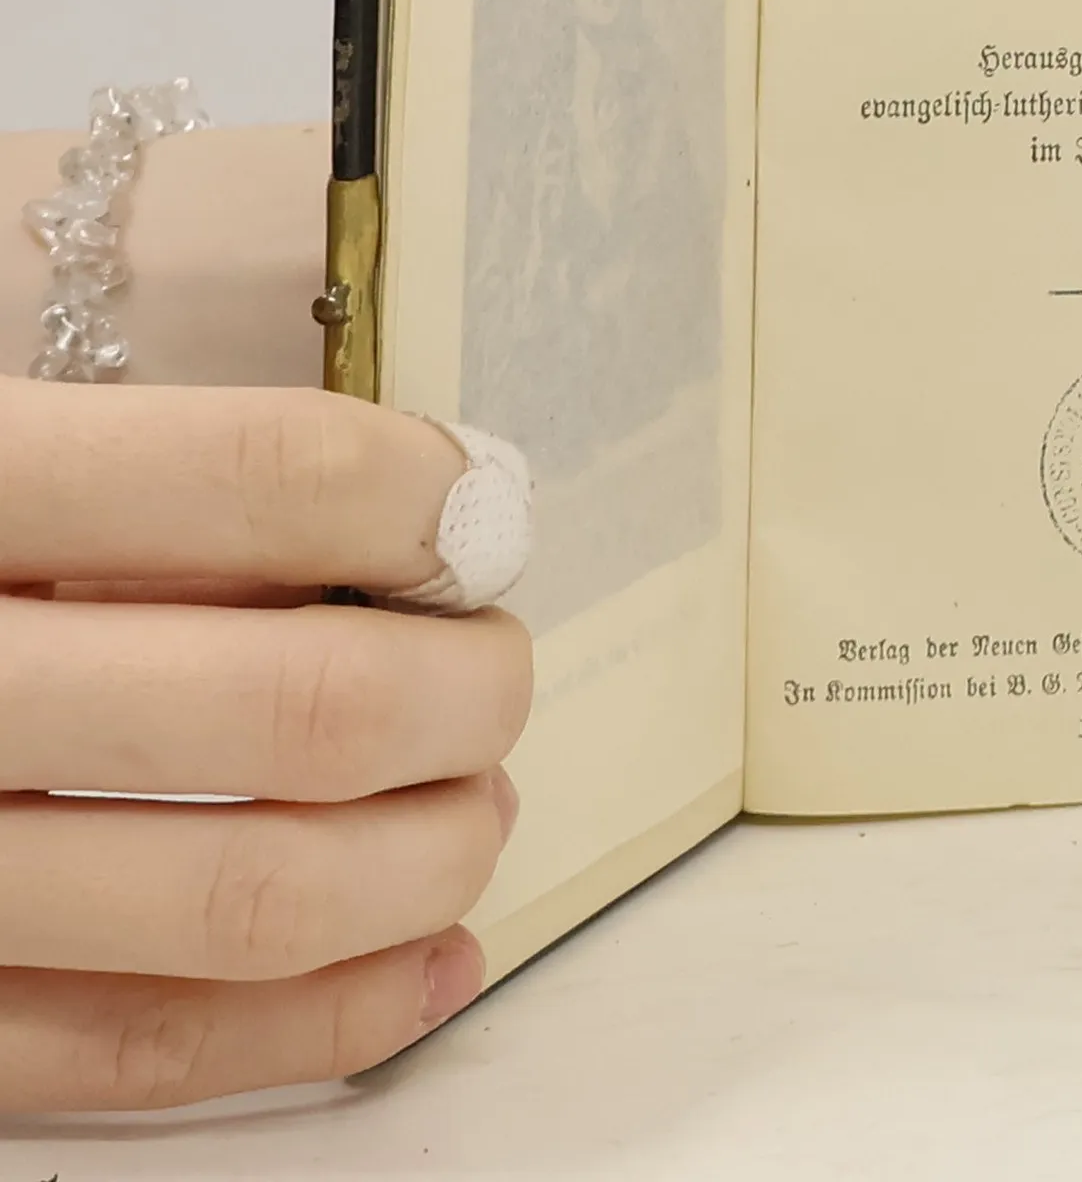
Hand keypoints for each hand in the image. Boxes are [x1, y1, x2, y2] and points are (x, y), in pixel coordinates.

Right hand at [0, 379, 533, 1111]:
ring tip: (479, 806)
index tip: (478, 514)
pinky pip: (142, 1052)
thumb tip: (435, 510)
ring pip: (250, 893)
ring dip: (430, 857)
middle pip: (299, 703)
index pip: (268, 476)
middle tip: (494, 669)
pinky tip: (432, 962)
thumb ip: (171, 472)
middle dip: (465, 692)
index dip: (427, 497)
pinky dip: (330, 1017)